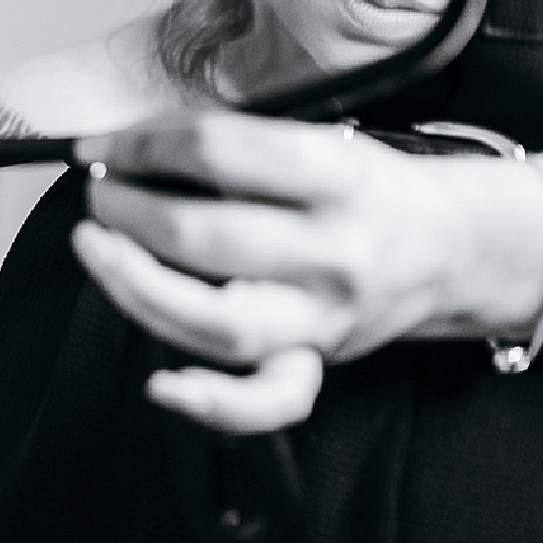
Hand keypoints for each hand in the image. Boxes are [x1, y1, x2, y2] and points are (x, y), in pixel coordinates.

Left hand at [71, 111, 542, 434]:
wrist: (447, 246)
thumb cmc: (358, 187)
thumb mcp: (314, 139)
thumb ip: (229, 144)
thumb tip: (126, 147)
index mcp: (336, 176)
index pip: (221, 152)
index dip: (144, 144)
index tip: (105, 142)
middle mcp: (333, 252)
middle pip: (206, 237)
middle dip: (128, 209)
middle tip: (99, 189)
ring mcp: (324, 317)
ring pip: (216, 321)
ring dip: (136, 285)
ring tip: (95, 247)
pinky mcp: (317, 360)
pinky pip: (267, 400)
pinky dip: (211, 402)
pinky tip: (161, 384)